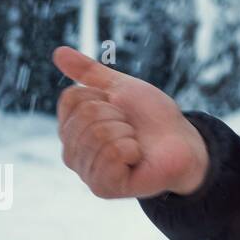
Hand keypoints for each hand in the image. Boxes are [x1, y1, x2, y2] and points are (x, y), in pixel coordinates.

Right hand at [52, 46, 209, 198]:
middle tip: (131, 128)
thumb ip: (89, 72)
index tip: (118, 107)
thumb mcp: (121, 87)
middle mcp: (71, 151)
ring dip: (128, 133)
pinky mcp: (103, 187)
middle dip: (119, 115)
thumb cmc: (150, 118)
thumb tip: (58, 51)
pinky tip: (136, 158)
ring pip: (100, 134)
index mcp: (71, 128)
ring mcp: (86, 171)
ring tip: (135, 144)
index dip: (103, 96)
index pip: (72, 97)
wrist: (182, 143)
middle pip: (86, 115)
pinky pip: (112, 155)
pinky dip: (132, 150)